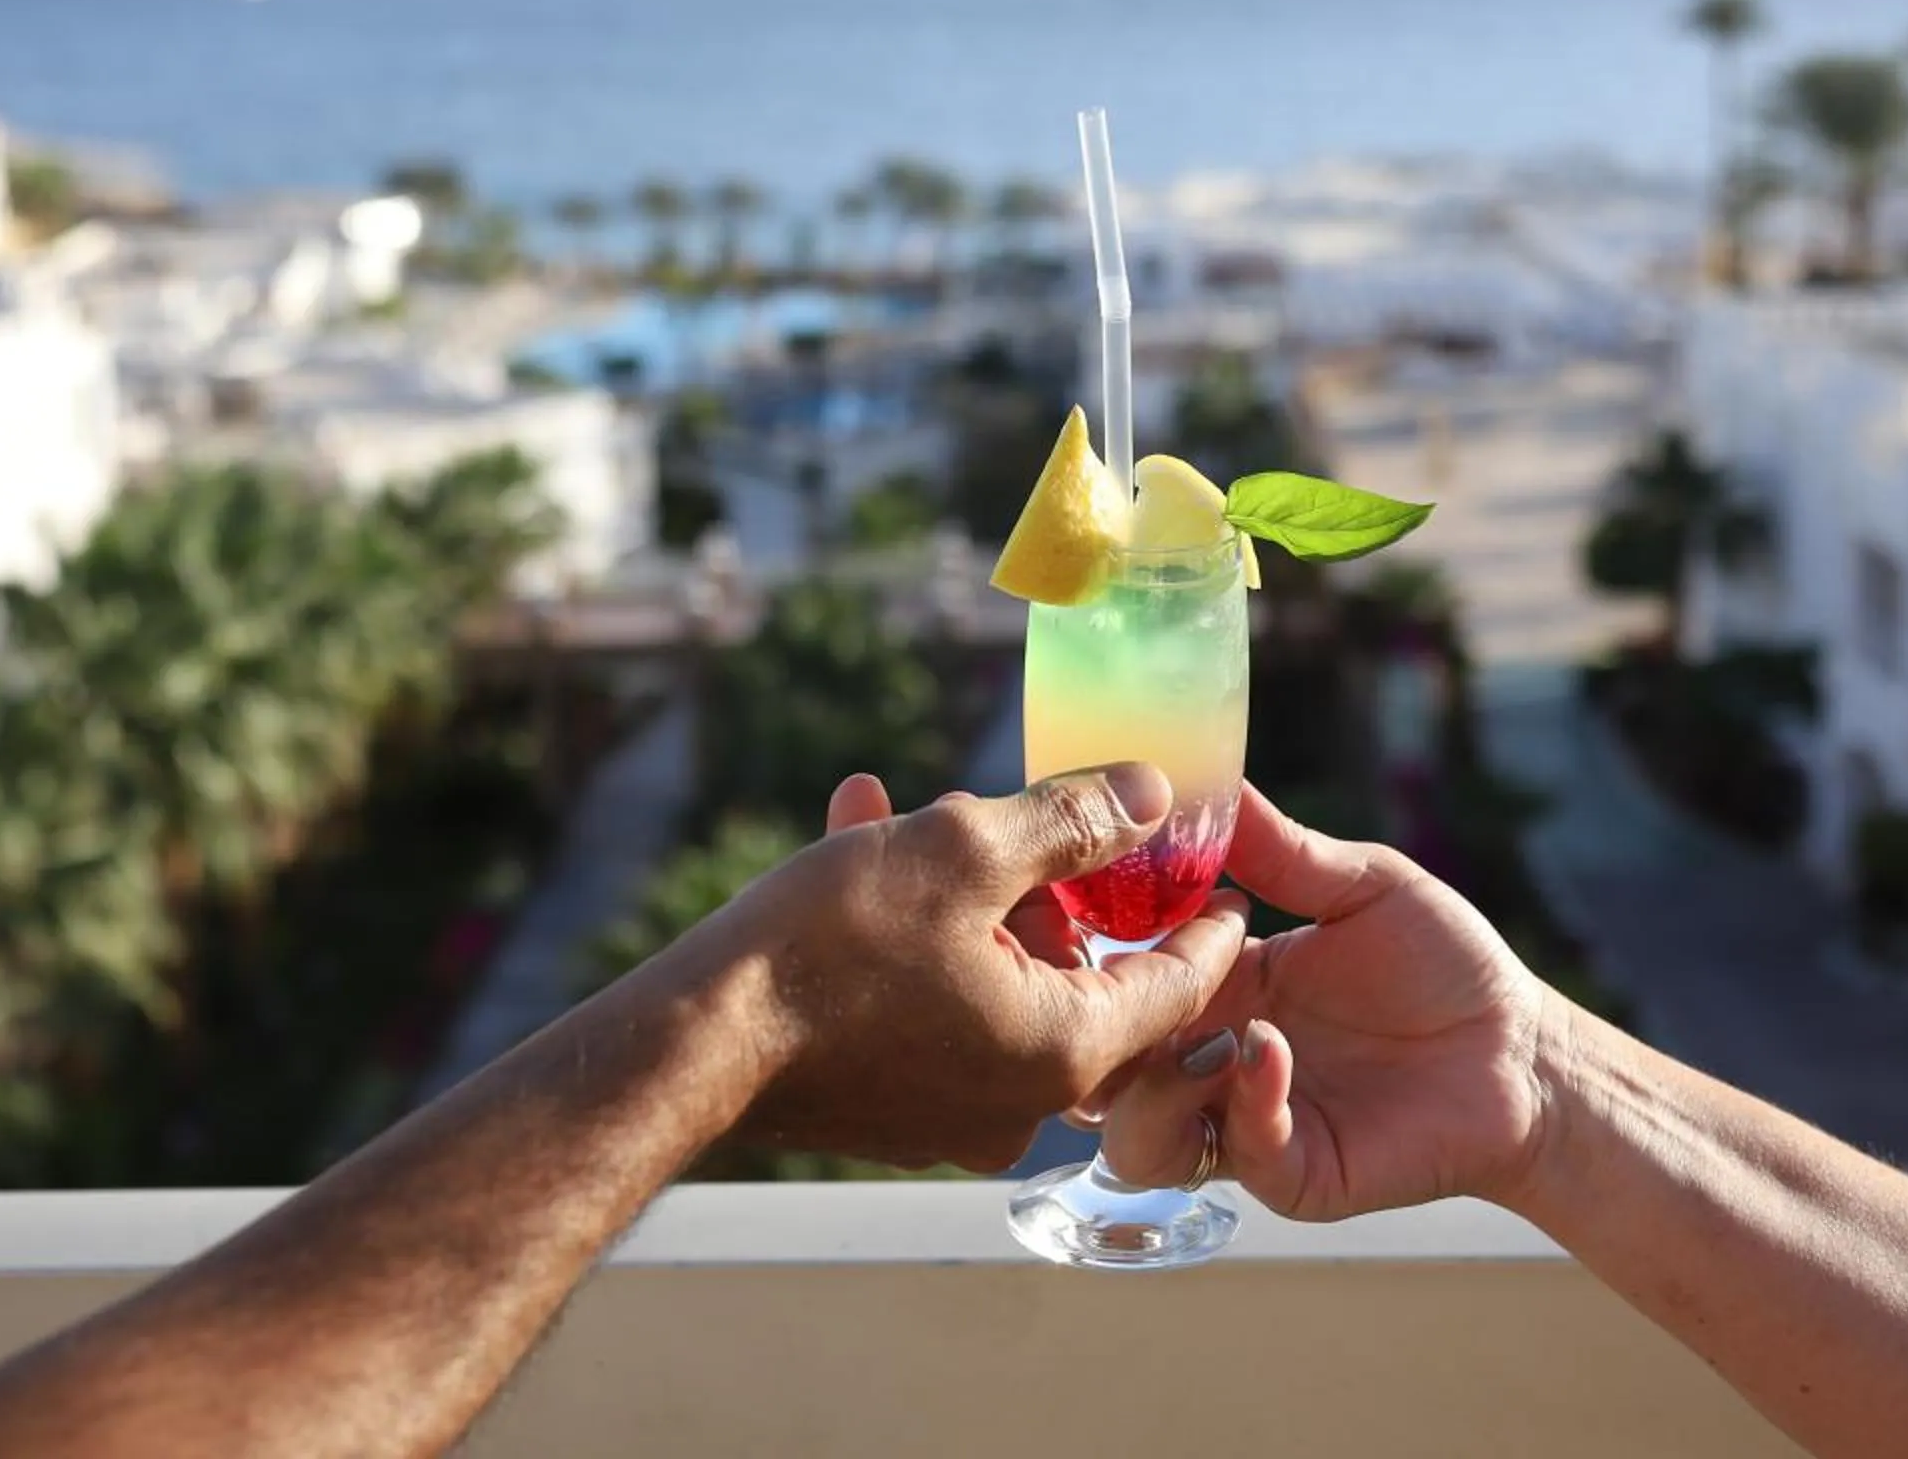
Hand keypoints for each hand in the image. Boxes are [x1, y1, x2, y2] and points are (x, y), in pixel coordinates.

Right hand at [662, 762, 1248, 1172]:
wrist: (687, 1045)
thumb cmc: (829, 949)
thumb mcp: (965, 850)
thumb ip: (1072, 821)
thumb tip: (1151, 794)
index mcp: (1066, 1048)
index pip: (1178, 983)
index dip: (1202, 916)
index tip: (1221, 875)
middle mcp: (1022, 1101)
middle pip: (1076, 973)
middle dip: (1044, 882)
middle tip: (1008, 814)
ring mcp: (952, 1113)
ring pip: (992, 976)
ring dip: (962, 892)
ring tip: (900, 813)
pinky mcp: (890, 1108)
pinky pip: (932, 1004)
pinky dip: (913, 934)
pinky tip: (857, 843)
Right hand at [1098, 786, 1554, 1218]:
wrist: (1523, 1050)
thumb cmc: (1446, 965)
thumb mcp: (1359, 886)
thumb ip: (1278, 850)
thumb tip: (1208, 779)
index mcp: (1218, 989)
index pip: (1119, 981)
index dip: (1090, 950)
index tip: (1090, 901)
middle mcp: (1213, 1062)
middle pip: (1100, 1070)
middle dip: (1097, 1029)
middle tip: (1123, 977)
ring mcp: (1247, 1123)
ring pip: (1138, 1142)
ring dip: (1154, 1084)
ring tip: (1209, 1029)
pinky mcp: (1297, 1174)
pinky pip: (1239, 1151)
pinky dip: (1244, 1100)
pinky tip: (1269, 1047)